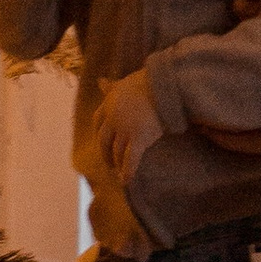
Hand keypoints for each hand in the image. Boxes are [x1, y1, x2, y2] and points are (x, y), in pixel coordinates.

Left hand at [95, 68, 165, 182]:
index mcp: (108, 104)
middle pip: (103, 141)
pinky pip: (131, 159)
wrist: (164, 85)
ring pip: (116, 151)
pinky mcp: (138, 138)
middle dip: (105, 153)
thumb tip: (100, 81)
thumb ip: (112, 86)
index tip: (102, 140)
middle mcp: (113, 119)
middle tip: (109, 163)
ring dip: (116, 164)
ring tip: (119, 172)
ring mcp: (125, 130)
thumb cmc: (147, 81)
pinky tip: (126, 181)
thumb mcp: (125, 82)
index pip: (97, 121)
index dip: (98, 133)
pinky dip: (127, 171)